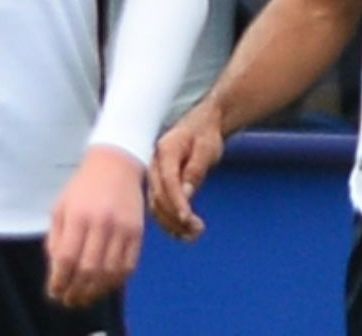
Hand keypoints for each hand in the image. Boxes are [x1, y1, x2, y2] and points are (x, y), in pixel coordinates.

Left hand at [46, 146, 145, 308]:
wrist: (117, 163)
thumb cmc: (83, 187)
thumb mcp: (61, 207)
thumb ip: (56, 239)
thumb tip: (58, 271)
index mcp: (78, 215)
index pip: (66, 258)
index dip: (59, 281)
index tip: (54, 292)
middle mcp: (102, 222)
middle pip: (89, 269)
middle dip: (77, 291)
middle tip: (70, 300)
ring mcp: (123, 227)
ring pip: (110, 271)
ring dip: (97, 290)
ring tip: (86, 297)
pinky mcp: (139, 231)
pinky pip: (129, 264)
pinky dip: (117, 280)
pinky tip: (106, 284)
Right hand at [148, 102, 226, 241]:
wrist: (201, 125)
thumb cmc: (205, 135)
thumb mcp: (207, 148)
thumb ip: (196, 170)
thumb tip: (186, 195)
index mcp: (165, 152)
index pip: (168, 181)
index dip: (176, 202)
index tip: (187, 218)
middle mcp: (154, 166)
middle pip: (159, 198)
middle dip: (175, 218)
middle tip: (197, 231)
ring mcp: (154, 177)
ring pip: (157, 207)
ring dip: (173, 225)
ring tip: (194, 236)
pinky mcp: (159, 187)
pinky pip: (160, 208)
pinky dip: (171, 223)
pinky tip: (184, 235)